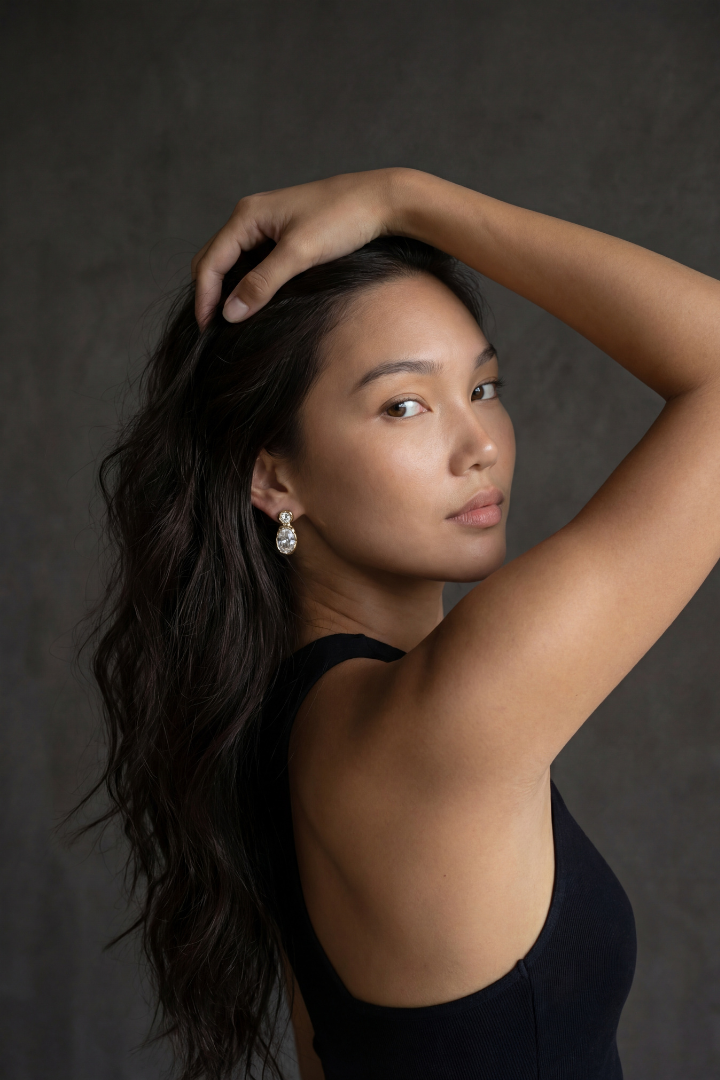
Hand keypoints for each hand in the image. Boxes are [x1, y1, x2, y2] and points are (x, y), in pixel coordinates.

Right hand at [191, 168, 412, 327]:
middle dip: (209, 293)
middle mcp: (250, 216)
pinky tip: (255, 300)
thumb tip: (230, 313)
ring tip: (231, 319)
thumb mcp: (299, 254)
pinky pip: (252, 259)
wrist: (381, 200)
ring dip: (227, 288)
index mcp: (247, 215)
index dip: (205, 297)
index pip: (210, 261)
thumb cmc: (343, 219)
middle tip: (213, 329)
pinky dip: (246, 281)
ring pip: (232, 260)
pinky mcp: (283, 232)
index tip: (207, 329)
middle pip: (214, 259)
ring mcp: (266, 223)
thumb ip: (262, 283)